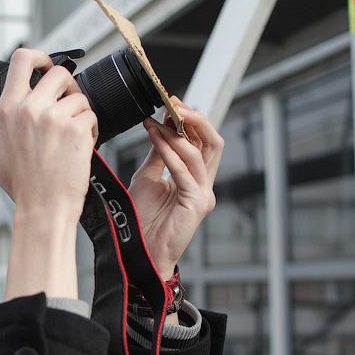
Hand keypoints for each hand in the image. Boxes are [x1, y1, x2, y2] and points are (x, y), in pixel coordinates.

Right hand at [0, 48, 97, 221]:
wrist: (44, 209)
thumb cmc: (22, 188)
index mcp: (9, 110)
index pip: (22, 60)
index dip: (39, 56)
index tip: (45, 64)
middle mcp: (31, 108)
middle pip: (59, 73)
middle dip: (68, 87)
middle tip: (68, 105)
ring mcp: (55, 117)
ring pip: (79, 97)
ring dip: (80, 113)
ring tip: (73, 136)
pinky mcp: (76, 128)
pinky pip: (91, 115)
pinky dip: (90, 129)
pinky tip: (80, 146)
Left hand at [128, 97, 223, 279]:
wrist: (141, 251)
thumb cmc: (144, 219)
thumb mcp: (148, 178)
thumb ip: (159, 155)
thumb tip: (159, 127)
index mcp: (195, 177)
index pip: (202, 140)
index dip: (189, 120)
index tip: (168, 103)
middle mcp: (204, 183)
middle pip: (212, 141)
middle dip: (194, 119)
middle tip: (173, 104)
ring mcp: (203, 194)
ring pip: (200, 153)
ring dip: (177, 134)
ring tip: (158, 123)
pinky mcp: (196, 204)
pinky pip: (185, 172)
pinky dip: (170, 154)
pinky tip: (157, 140)